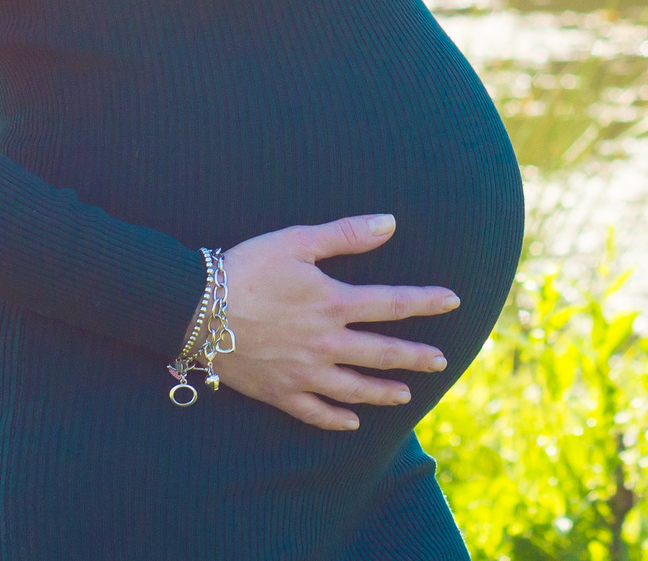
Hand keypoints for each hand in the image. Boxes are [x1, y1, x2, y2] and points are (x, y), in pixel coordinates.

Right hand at [214, 214, 458, 431]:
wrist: (194, 308)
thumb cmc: (246, 267)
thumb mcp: (297, 240)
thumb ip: (346, 234)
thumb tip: (390, 223)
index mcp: (333, 302)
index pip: (392, 303)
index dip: (426, 302)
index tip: (453, 301)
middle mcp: (326, 343)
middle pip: (381, 353)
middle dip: (416, 357)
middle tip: (442, 362)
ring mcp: (303, 372)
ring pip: (354, 389)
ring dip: (384, 393)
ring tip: (405, 395)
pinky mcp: (279, 392)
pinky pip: (314, 413)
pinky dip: (336, 420)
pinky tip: (351, 423)